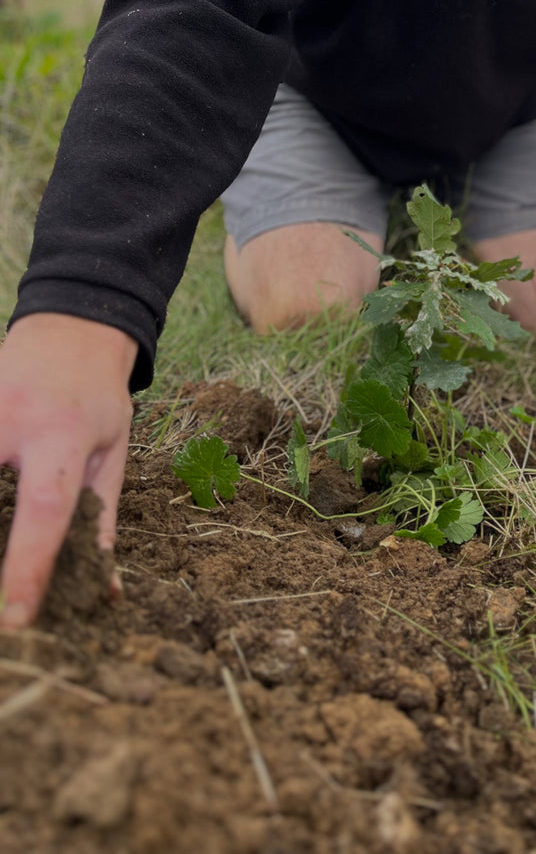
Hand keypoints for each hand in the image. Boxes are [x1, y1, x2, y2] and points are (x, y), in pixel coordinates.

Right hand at [0, 314, 136, 628]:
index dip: (28, 567)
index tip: (16, 619)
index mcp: (62, 435)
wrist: (68, 329)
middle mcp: (9, 421)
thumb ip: (100, 522)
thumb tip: (102, 591)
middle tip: (5, 614)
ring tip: (4, 581)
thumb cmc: (96, 399)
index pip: (44, 509)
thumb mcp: (111, 453)